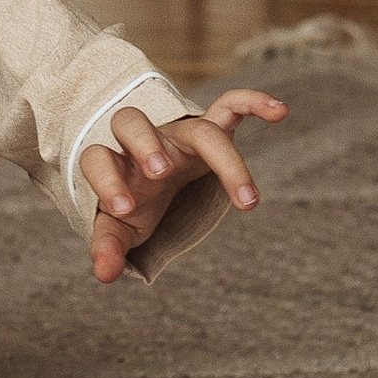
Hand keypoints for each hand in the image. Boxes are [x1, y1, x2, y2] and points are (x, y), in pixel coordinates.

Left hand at [82, 87, 285, 282]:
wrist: (152, 177)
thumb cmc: (133, 202)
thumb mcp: (119, 228)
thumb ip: (108, 246)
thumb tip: (105, 275)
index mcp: (115, 165)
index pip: (98, 159)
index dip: (108, 180)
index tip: (125, 208)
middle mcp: (143, 143)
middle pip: (132, 123)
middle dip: (145, 144)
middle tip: (160, 174)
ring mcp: (177, 134)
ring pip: (196, 128)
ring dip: (219, 155)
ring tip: (245, 199)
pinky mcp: (208, 129)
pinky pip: (230, 107)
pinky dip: (253, 103)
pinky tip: (279, 111)